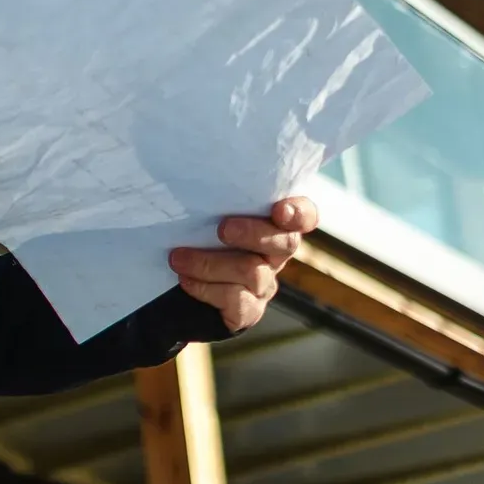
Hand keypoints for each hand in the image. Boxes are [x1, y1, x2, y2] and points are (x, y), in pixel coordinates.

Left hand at [170, 197, 320, 332]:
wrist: (179, 290)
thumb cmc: (196, 238)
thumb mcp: (207, 215)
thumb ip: (217, 202)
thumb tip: (189, 172)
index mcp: (273, 225)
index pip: (305, 215)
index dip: (299, 213)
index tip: (280, 211)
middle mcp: (276, 255)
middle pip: (285, 243)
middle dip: (252, 233)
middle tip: (222, 229)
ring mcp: (265, 284)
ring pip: (252, 272)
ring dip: (210, 263)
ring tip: (178, 258)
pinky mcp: (248, 310)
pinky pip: (235, 300)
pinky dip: (205, 288)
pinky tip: (186, 280)